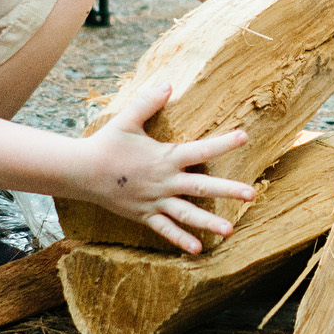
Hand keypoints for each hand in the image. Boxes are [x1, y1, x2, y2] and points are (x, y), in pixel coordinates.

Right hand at [77, 80, 255, 253]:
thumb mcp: (127, 120)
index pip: (200, 150)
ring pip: (187, 214)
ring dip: (208, 222)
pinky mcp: (144, 215)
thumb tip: (168, 84)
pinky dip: (180, 239)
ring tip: (230, 231)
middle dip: (228, 191)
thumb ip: (148, 102)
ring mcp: (155, 201)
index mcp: (165, 157)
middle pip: (202, 187)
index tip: (244, 137)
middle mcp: (164, 181)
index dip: (223, 143)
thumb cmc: (107, 144)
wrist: (82, 172)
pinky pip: (165, 230)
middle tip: (251, 195)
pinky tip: (197, 249)